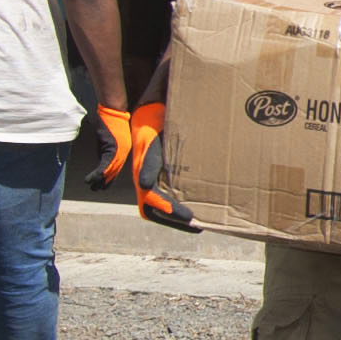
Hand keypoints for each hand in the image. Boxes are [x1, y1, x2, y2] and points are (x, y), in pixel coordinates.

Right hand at [87, 104, 137, 187]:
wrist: (114, 112)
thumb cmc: (112, 120)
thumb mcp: (112, 136)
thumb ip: (109, 144)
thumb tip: (104, 148)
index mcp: (122, 149)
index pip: (116, 166)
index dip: (110, 176)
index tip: (103, 185)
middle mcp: (122, 152)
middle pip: (114, 170)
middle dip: (106, 181)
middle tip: (97, 189)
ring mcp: (119, 150)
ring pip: (110, 169)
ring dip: (101, 179)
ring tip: (93, 187)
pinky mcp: (114, 148)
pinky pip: (107, 163)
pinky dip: (100, 172)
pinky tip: (94, 178)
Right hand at [130, 102, 197, 230]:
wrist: (151, 112)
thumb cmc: (152, 125)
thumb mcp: (150, 142)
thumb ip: (148, 162)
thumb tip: (144, 185)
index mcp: (142, 174)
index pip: (153, 201)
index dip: (170, 212)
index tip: (190, 218)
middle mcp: (145, 179)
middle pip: (155, 210)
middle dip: (175, 222)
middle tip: (198, 227)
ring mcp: (151, 179)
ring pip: (159, 207)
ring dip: (176, 217)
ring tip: (198, 223)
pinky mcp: (161, 175)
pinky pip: (167, 195)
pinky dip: (177, 206)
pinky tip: (195, 206)